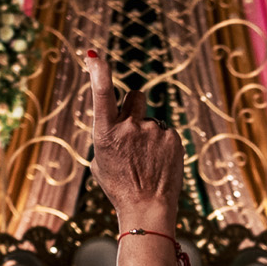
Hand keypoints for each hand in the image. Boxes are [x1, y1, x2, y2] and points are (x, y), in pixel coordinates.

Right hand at [84, 47, 181, 228]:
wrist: (147, 209)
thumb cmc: (119, 187)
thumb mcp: (101, 161)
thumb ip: (107, 135)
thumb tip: (116, 121)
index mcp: (106, 133)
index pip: (102, 94)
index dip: (98, 71)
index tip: (93, 55)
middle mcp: (129, 128)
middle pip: (134, 95)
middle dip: (134, 106)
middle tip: (133, 130)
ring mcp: (153, 132)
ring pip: (151, 119)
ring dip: (149, 132)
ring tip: (148, 159)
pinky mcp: (173, 138)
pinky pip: (165, 132)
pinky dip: (163, 144)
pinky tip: (159, 162)